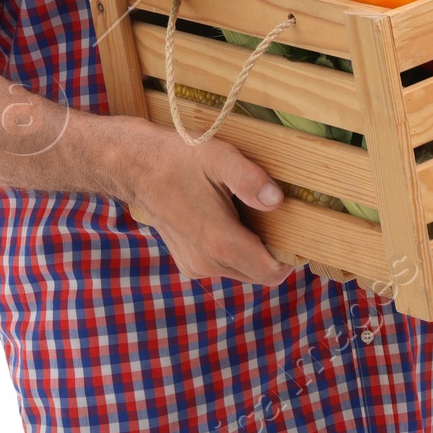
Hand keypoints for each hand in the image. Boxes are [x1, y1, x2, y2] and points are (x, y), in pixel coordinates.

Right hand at [118, 120, 295, 286]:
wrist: (136, 166)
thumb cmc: (178, 158)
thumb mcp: (218, 157)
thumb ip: (250, 179)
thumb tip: (277, 200)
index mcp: (220, 242)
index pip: (271, 273)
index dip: (290, 258)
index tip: (296, 234)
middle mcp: (208, 263)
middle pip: (258, 275)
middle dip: (272, 254)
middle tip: (275, 220)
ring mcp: (195, 266)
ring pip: (241, 271)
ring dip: (252, 251)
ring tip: (250, 216)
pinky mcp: (188, 263)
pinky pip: (224, 265)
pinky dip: (234, 250)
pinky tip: (228, 220)